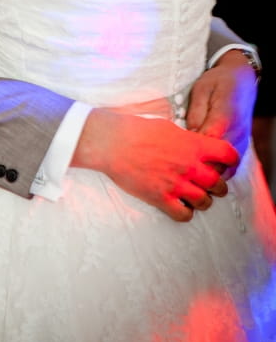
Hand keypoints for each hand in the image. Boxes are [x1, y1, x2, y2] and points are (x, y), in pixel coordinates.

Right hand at [73, 108, 237, 221]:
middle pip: (219, 184)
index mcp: (193, 145)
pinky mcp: (161, 198)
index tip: (223, 163)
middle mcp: (189, 166)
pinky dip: (185, 212)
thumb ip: (187, 140)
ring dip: (202, 200)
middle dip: (217, 186)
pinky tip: (178, 205)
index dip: (229, 160)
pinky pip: (183, 214)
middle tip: (209, 184)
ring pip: (204, 202)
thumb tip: (196, 146)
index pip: (228, 155)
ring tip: (193, 195)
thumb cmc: (137, 130)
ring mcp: (176, 184)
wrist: (112, 142)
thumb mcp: (168, 127)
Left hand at [186, 49, 255, 178]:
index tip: (175, 155)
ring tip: (184, 173)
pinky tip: (198, 171)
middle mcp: (237, 133)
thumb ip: (196, 113)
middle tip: (175, 168)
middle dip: (197, 168)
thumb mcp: (202, 90)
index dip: (191, 151)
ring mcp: (241, 143)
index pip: (209, 140)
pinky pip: (229, 168)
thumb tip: (189, 135)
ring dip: (206, 174)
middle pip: (218, 161)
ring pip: (225, 169)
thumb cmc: (218, 83)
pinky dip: (215, 173)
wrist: (241, 81)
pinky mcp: (241, 149)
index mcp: (226, 115)